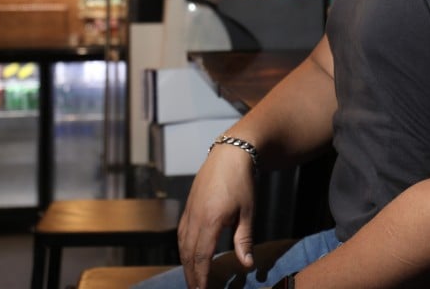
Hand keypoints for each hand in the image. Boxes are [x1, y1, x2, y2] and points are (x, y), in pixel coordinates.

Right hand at [178, 143, 256, 288]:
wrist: (230, 153)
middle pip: (188, 254)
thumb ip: (244, 240)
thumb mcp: (247, 212)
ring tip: (192, 279)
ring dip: (186, 264)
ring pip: (182, 244)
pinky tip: (188, 255)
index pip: (201, 257)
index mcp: (210, 221)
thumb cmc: (242, 181)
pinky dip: (183, 248)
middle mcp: (195, 217)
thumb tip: (246, 265)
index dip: (201, 277)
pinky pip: (182, 232)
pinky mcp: (189, 205)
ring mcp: (189, 211)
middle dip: (192, 276)